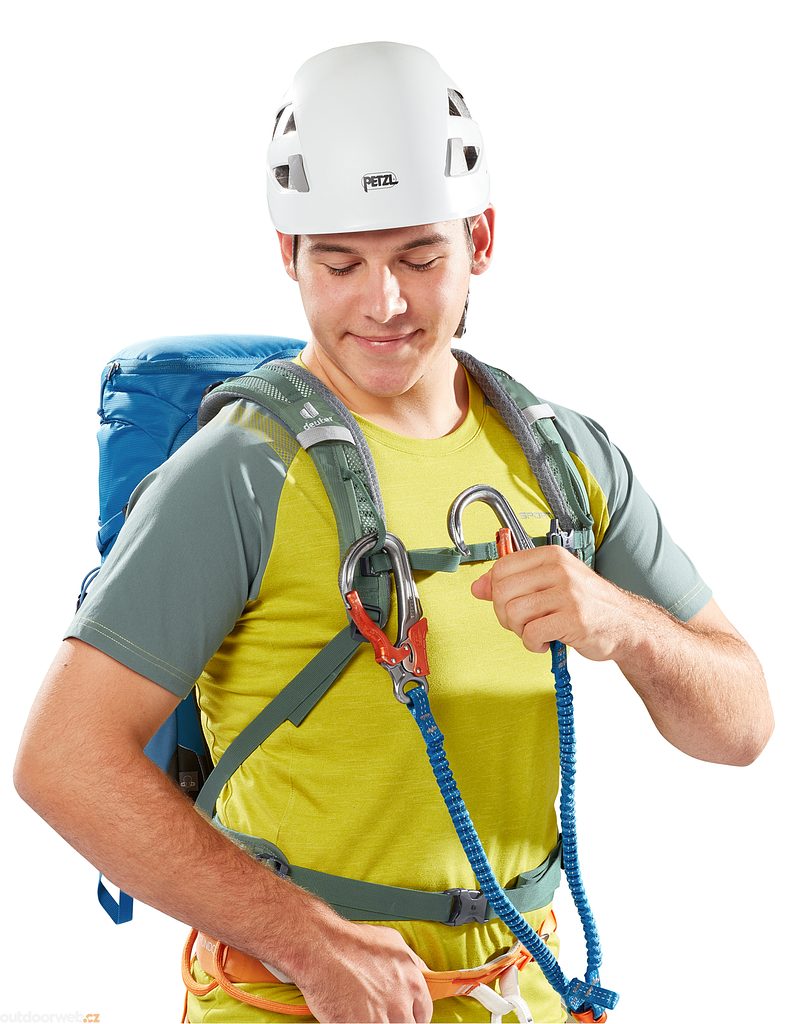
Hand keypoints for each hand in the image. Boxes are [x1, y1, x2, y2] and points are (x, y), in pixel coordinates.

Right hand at [295, 918, 432, 1022]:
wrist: (322, 948)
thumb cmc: (352, 942)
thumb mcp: (393, 942)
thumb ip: (412, 963)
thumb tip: (423, 972)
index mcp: (413, 982)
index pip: (424, 1014)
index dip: (411, 1015)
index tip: (403, 1015)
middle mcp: (401, 1003)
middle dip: (394, 1020)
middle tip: (379, 1012)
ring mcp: (382, 1020)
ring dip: (377, 1022)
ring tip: (362, 1012)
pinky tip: (351, 1016)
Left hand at [470, 544, 635, 661]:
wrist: (626, 625)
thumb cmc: (587, 604)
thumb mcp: (550, 585)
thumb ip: (514, 583)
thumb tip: (478, 587)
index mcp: (551, 556)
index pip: (501, 568)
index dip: (496, 592)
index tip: (510, 604)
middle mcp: (559, 570)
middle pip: (503, 591)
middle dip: (505, 615)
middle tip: (522, 624)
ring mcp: (568, 593)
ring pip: (514, 613)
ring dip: (519, 631)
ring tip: (535, 632)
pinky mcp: (574, 619)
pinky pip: (531, 633)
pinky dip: (533, 644)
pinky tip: (546, 642)